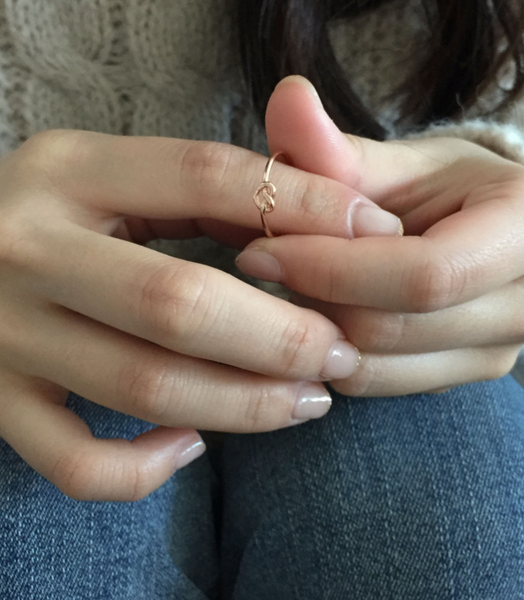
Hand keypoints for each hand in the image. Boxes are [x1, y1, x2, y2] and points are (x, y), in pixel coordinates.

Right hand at [0, 129, 399, 499]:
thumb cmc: (58, 213)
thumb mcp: (118, 178)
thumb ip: (210, 188)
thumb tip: (328, 219)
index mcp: (68, 170)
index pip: (205, 176)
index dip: (304, 205)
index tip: (377, 235)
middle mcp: (26, 248)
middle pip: (179, 303)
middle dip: (282, 337)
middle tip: (340, 356)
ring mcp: (3, 333)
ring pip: (143, 386)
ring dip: (243, 404)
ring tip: (307, 401)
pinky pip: (75, 462)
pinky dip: (145, 469)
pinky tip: (192, 444)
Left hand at [236, 76, 523, 396]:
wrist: (485, 234)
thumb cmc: (448, 190)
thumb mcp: (403, 163)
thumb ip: (342, 148)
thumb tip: (285, 96)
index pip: (422, 274)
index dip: (330, 268)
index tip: (257, 250)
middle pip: (389, 329)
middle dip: (309, 298)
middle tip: (259, 260)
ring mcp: (496, 353)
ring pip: (373, 368)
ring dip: (312, 329)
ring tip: (289, 282)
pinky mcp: (461, 375)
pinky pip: (373, 384)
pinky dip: (329, 354)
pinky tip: (315, 313)